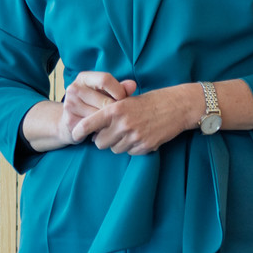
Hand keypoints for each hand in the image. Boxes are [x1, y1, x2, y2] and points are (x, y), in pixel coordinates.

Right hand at [57, 71, 138, 145]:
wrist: (70, 122)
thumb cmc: (93, 104)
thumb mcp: (105, 93)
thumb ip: (120, 88)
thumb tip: (133, 85)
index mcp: (83, 78)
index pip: (105, 79)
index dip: (119, 91)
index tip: (123, 99)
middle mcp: (74, 89)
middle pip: (105, 101)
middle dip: (116, 111)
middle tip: (120, 116)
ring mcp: (70, 105)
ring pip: (100, 116)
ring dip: (109, 122)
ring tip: (111, 123)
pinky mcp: (70, 121)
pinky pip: (94, 127)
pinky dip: (102, 130)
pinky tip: (103, 130)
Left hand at [76, 84, 201, 154]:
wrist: (178, 106)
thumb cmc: (151, 101)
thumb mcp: (128, 100)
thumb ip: (111, 112)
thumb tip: (95, 127)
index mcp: (116, 109)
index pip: (89, 124)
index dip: (79, 131)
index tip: (75, 135)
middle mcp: (123, 124)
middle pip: (100, 142)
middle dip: (103, 139)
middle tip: (112, 132)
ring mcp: (134, 136)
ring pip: (115, 149)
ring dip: (119, 144)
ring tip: (130, 132)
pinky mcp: (145, 146)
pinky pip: (130, 153)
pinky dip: (133, 147)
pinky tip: (141, 136)